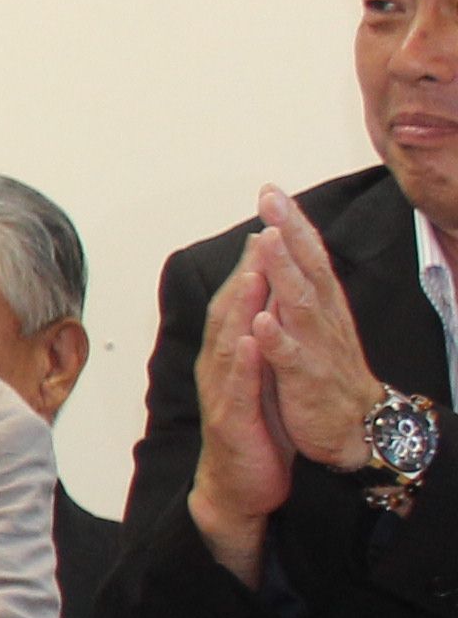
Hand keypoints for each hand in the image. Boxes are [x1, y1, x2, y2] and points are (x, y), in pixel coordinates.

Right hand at [193, 232, 297, 576]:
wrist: (239, 488)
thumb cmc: (253, 433)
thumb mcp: (257, 379)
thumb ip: (257, 344)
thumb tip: (266, 305)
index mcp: (226, 357)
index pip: (235, 305)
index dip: (248, 268)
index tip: (264, 232)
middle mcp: (216, 369)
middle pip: (225, 314)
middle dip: (243, 275)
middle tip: (259, 238)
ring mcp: (219, 394)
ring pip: (226, 343)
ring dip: (239, 309)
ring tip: (255, 276)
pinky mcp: (228, 421)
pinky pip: (235, 388)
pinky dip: (242, 363)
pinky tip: (250, 341)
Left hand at [246, 184, 386, 470]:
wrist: (355, 428)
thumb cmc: (330, 371)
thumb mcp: (317, 324)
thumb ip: (301, 288)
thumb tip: (283, 247)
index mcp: (323, 305)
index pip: (309, 256)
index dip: (293, 223)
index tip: (272, 190)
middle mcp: (324, 319)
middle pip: (308, 268)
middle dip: (289, 232)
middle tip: (271, 198)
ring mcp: (317, 348)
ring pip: (301, 305)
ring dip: (284, 272)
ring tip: (268, 240)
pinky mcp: (308, 380)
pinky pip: (292, 358)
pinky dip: (278, 339)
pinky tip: (262, 320)